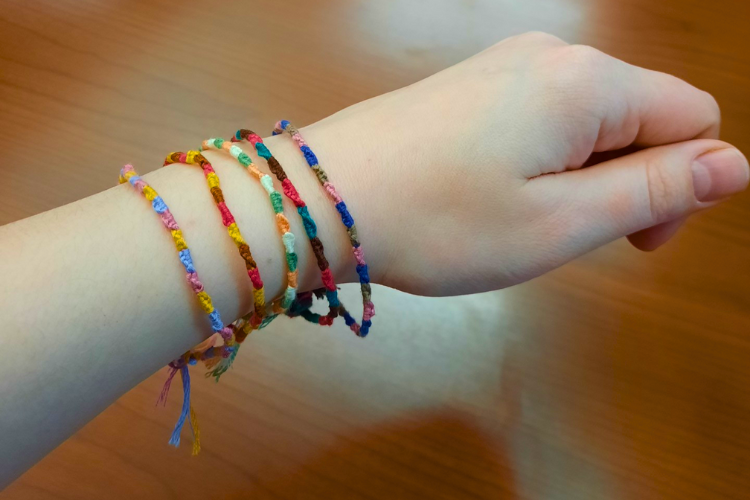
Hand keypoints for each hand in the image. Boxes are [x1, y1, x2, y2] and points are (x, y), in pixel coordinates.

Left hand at [304, 32, 748, 295]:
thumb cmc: (441, 221)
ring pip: (590, 122)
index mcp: (588, 82)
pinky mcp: (474, 82)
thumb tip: (732, 163)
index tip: (628, 242)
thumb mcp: (560, 222)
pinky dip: (540, 161)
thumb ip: (655, 189)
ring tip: (518, 218)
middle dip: (625, 182)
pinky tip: (492, 193)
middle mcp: (552, 55)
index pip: (692, 119)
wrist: (324, 198)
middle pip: (642, 116)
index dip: (679, 187)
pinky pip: (543, 117)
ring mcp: (506, 64)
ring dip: (579, 177)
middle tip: (561, 236)